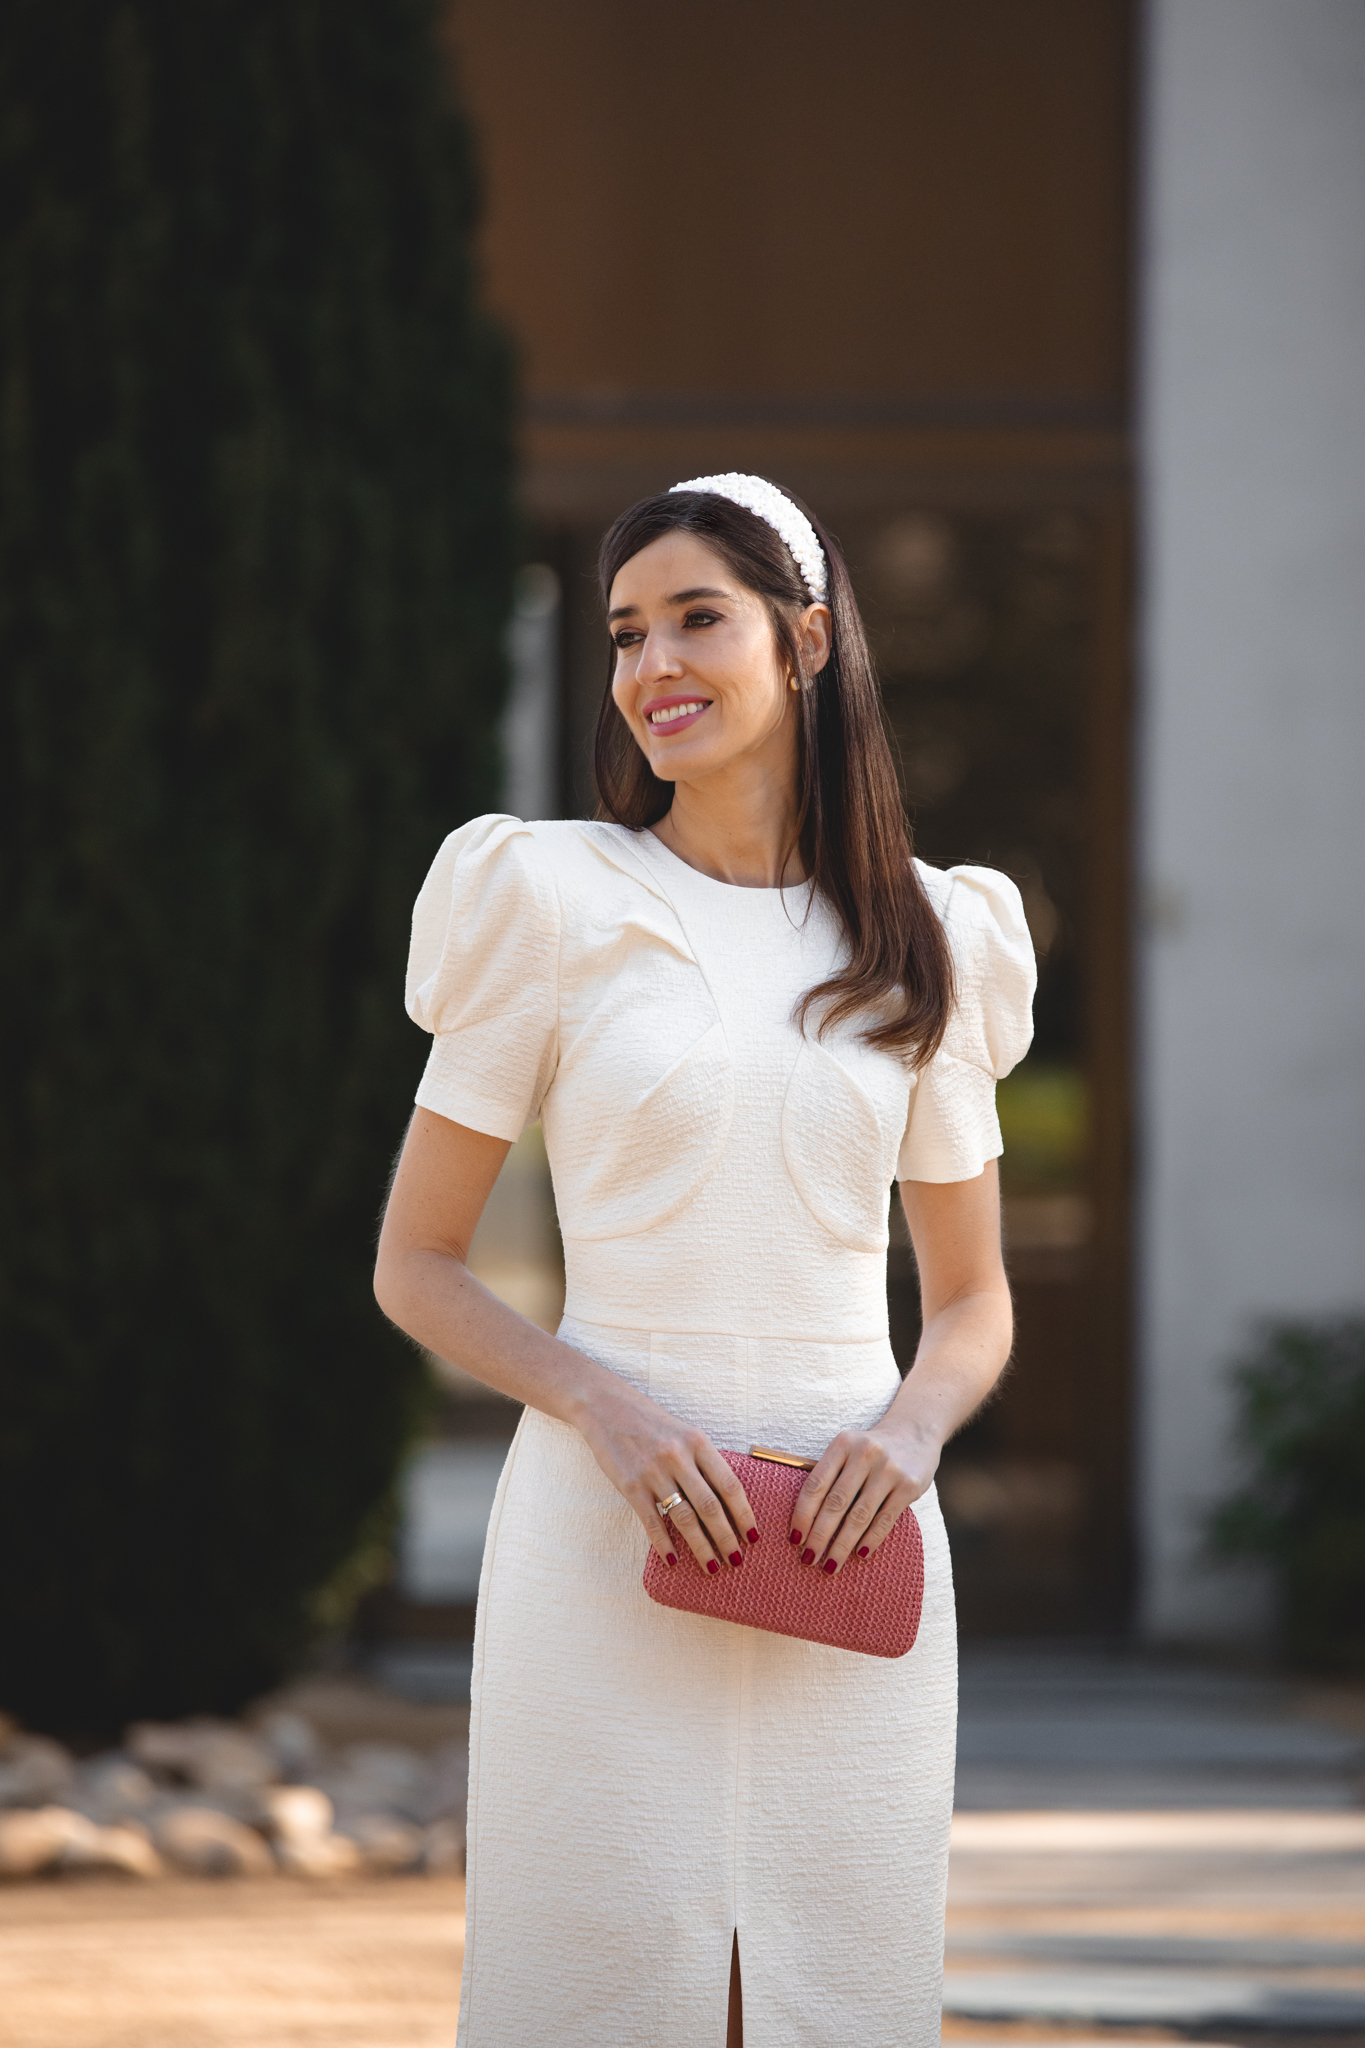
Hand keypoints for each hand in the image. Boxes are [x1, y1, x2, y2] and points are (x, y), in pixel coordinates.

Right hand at [577, 1380, 758, 1574]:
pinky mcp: (630, 1485)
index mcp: (697, 1442)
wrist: (605, 1407)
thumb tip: (727, 1502)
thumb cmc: (650, 1422)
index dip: (744, 1514)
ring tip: (713, 1566)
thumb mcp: (684, 1433)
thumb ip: (704, 1462)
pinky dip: (663, 1544)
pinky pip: (651, 1522)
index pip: (730, 1485)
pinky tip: (673, 1561)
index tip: (753, 1536)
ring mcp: (653, 1472)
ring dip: (701, 1547)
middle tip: (737, 1560)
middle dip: (727, 1538)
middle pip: (711, 1507)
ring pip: (685, 1519)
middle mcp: (678, 1457)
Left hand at [788, 1424, 939, 1575]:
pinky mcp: (909, 1485)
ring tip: (831, 1565)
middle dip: (819, 1536)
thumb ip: (829, 1476)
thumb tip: (804, 1523)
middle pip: (835, 1504)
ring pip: (859, 1516)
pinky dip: (870, 1540)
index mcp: (843, 1444)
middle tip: (808, 1559)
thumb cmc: (870, 1450)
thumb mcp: (847, 1450)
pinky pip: (885, 1520)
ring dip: (842, 1545)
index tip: (794, 1539)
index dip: (802, 1515)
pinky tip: (859, 1555)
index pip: (816, 1484)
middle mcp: (865, 1454)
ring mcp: (889, 1470)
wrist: (915, 1433)